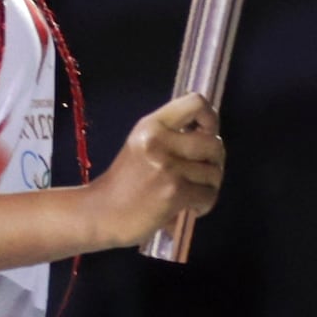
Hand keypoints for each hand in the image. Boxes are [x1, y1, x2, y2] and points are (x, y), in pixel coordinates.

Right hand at [85, 95, 225, 253]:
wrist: (101, 213)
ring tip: (191, 194)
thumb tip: (210, 132)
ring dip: (209, 187)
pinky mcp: (174, 191)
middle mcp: (159, 141)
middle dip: (215, 162)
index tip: (208, 134)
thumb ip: (172, 135)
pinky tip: (188, 208)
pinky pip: (209, 195)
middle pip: (214, 143)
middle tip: (201, 174)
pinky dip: (203, 204)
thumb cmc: (125, 182)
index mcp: (151, 125)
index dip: (211, 118)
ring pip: (215, 172)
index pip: (195, 102)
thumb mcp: (142, 145)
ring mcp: (167, 166)